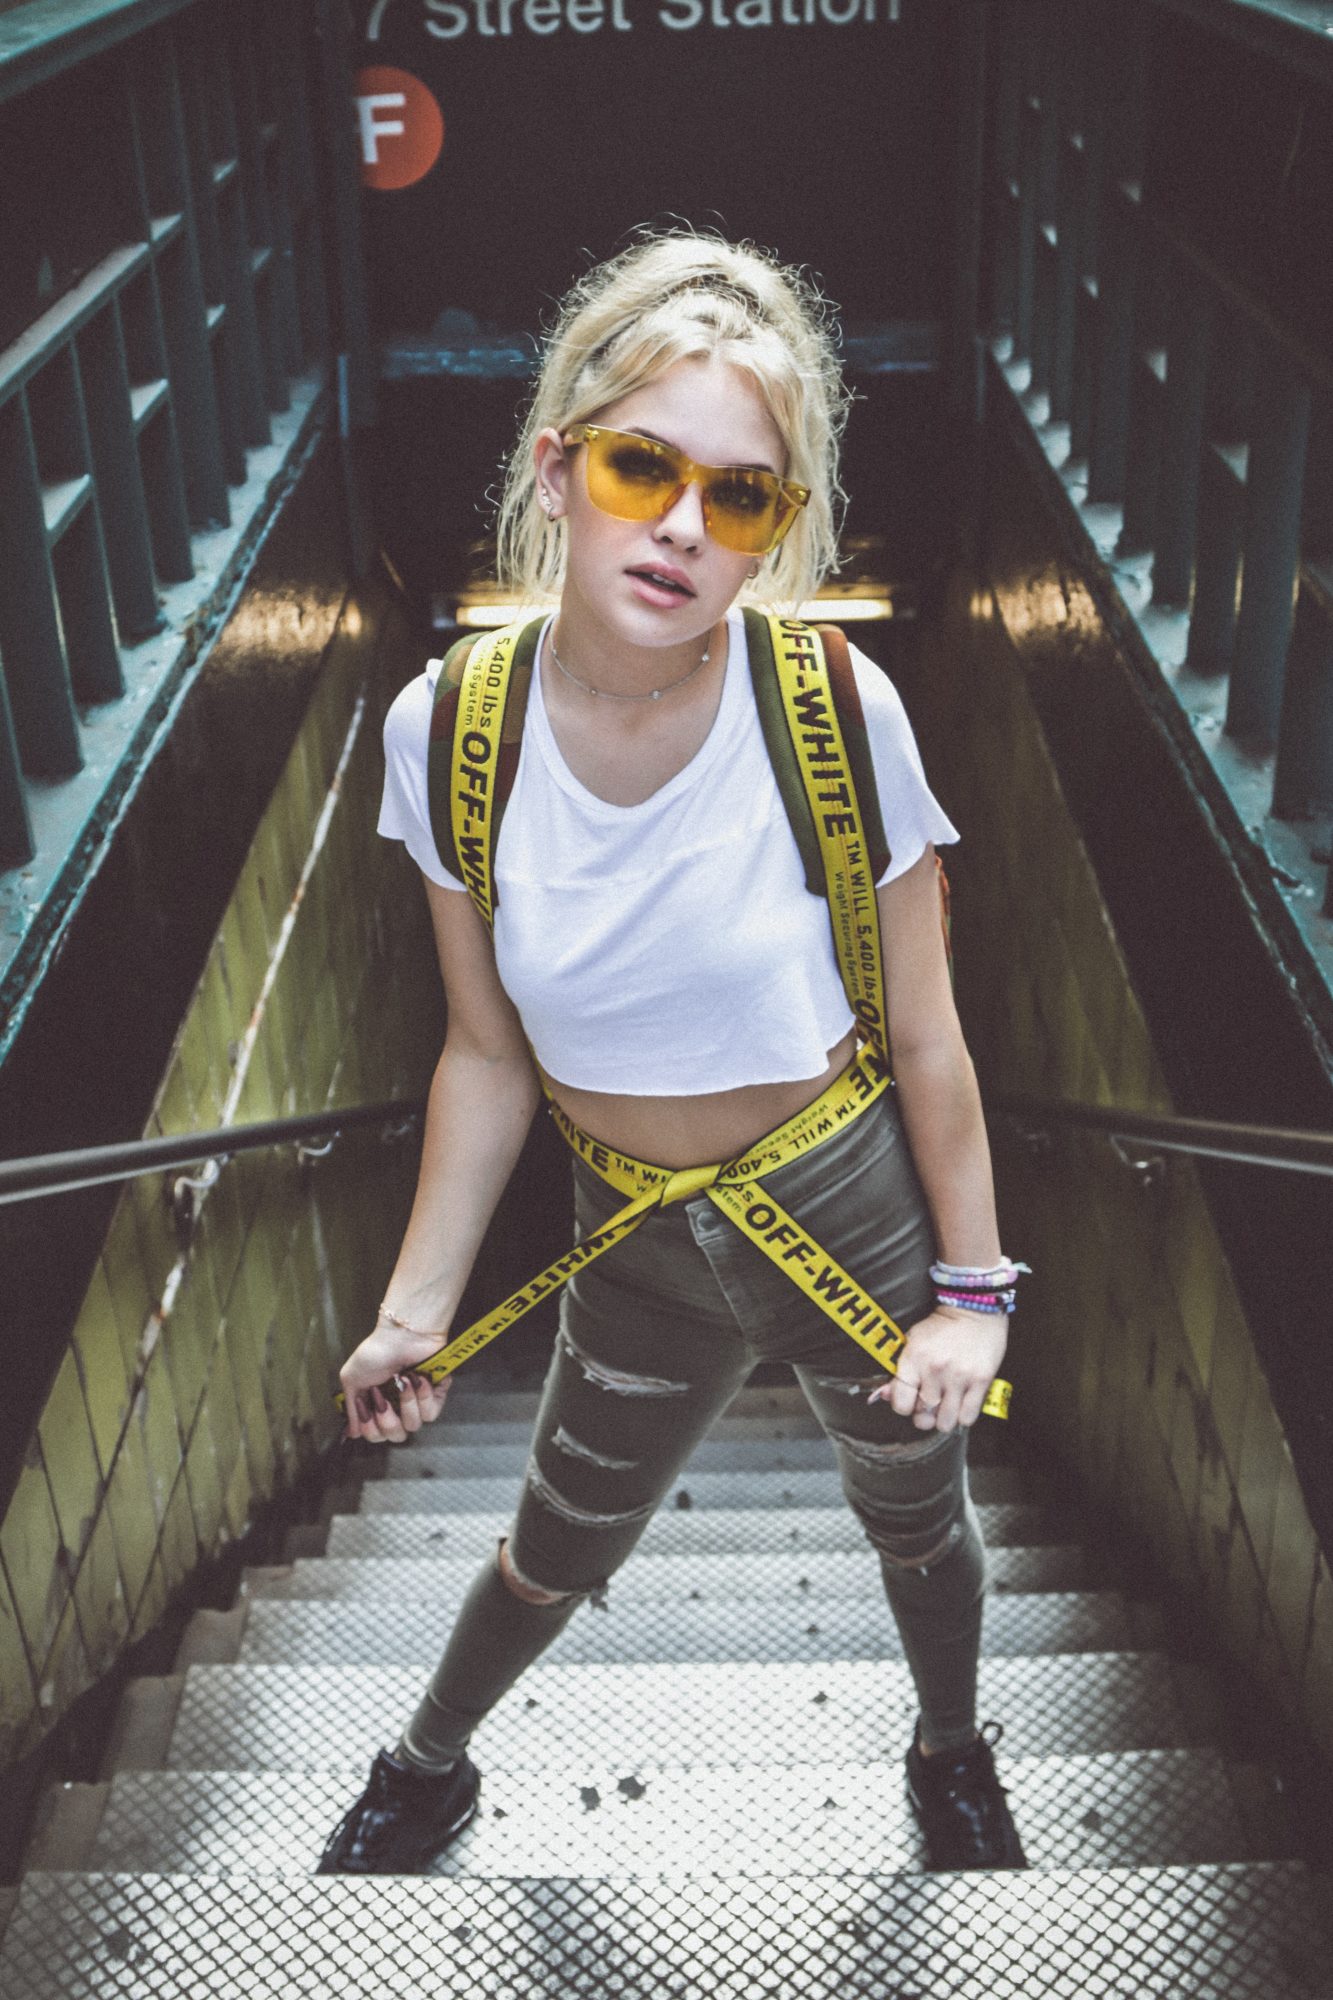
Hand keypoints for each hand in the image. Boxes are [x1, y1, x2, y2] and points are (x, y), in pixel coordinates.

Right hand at [340, 1322, 451, 1442]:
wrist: (402, 1334)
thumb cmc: (376, 1352)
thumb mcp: (351, 1379)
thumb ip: (351, 1409)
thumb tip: (353, 1434)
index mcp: (376, 1405)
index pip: (376, 1435)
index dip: (372, 1430)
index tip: (368, 1410)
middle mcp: (397, 1407)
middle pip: (396, 1436)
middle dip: (388, 1421)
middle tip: (383, 1399)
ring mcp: (416, 1402)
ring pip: (414, 1425)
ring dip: (406, 1403)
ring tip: (403, 1381)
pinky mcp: (435, 1395)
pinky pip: (432, 1412)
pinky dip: (424, 1397)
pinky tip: (418, 1380)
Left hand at [869, 1306, 1007, 1431]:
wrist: (973, 1309)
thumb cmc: (941, 1327)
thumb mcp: (913, 1341)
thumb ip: (898, 1371)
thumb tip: (884, 1395)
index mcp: (913, 1359)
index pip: (901, 1403)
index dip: (904, 1407)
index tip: (910, 1402)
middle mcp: (934, 1370)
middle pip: (924, 1416)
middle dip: (924, 1415)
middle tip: (929, 1406)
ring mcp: (958, 1377)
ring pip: (946, 1421)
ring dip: (944, 1419)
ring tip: (945, 1407)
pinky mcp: (981, 1381)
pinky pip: (968, 1417)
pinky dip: (963, 1416)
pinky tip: (961, 1405)